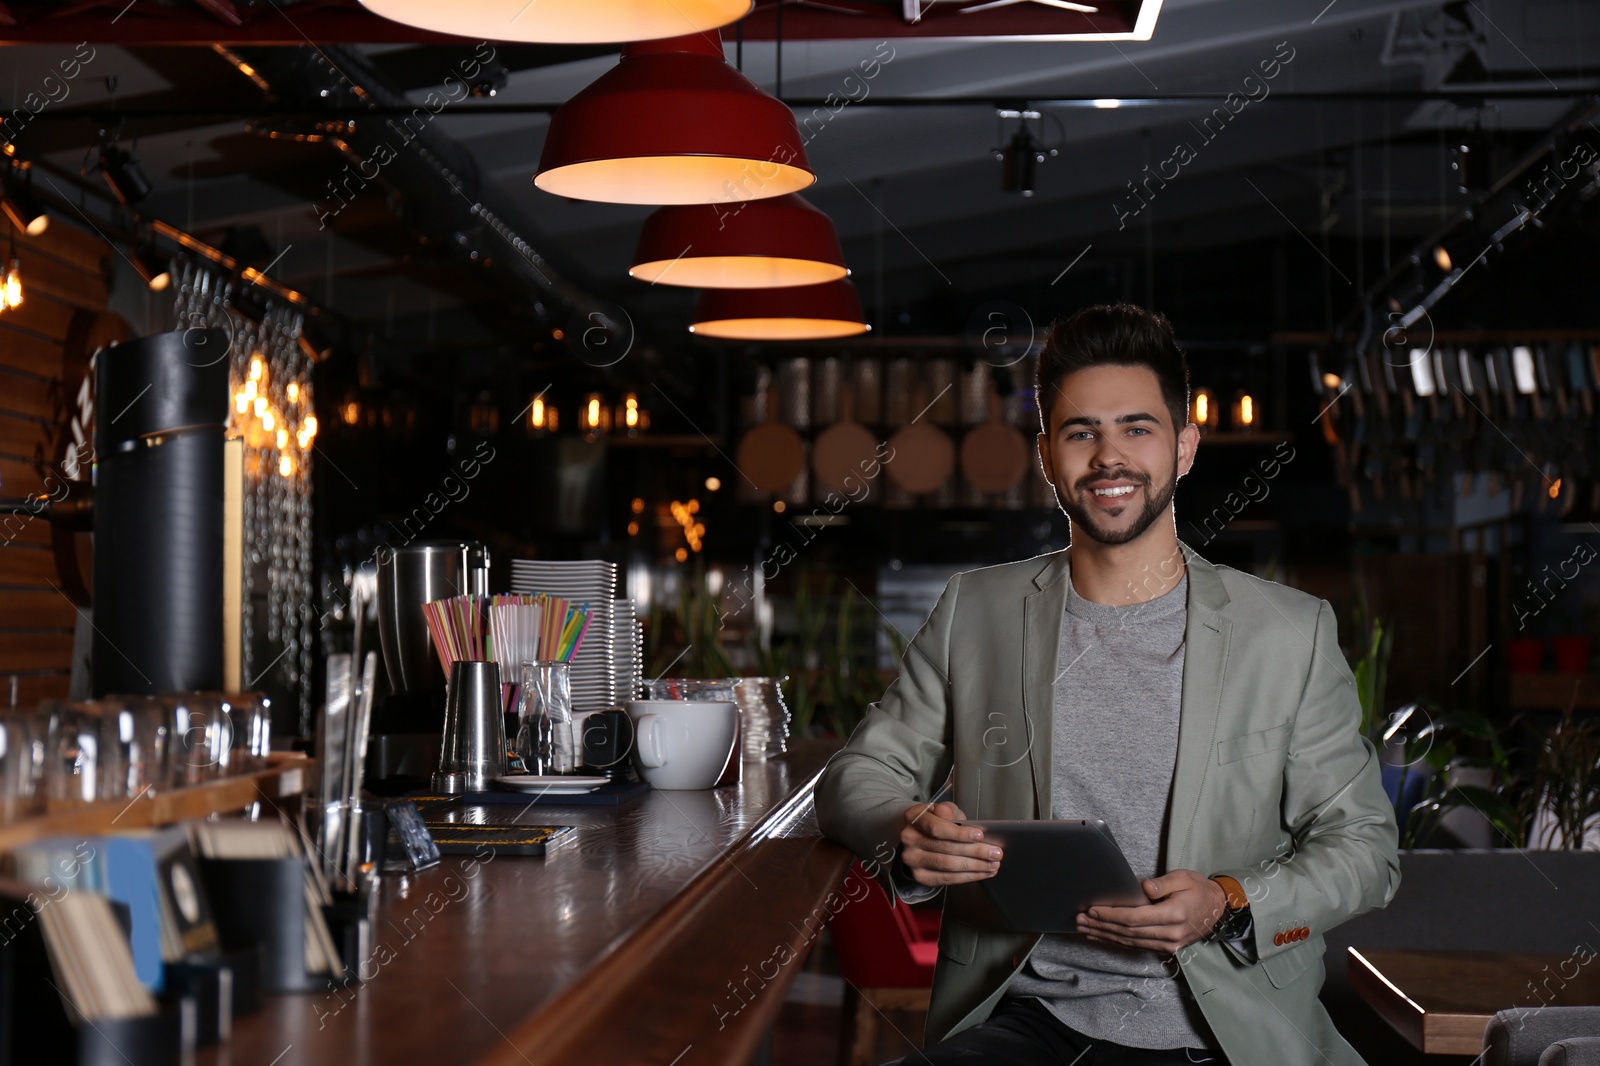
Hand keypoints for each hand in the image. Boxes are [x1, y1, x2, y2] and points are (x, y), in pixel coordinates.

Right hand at [898, 801, 1002, 886]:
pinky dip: (968, 877)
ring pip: (948, 865)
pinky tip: (982, 873)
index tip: (980, 835)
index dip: (959, 833)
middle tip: (997, 853)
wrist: (921, 837)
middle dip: (975, 852)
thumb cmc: (938, 821)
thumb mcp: (943, 810)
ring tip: (993, 865)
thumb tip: (949, 815)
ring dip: (975, 866)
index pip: (937, 828)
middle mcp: (908, 839)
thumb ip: (949, 811)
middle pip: (946, 848)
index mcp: (913, 817)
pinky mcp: (920, 876)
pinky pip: (947, 879)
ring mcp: (912, 860)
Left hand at [1075, 870, 1227, 953]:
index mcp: (1174, 915)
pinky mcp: (1166, 948)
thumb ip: (1162, 883)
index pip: (1135, 918)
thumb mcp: (1183, 878)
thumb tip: (1143, 887)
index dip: (1111, 915)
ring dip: (1105, 936)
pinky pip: (1137, 945)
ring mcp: (1168, 944)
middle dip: (1101, 926)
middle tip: (1079, 920)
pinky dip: (1117, 942)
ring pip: (1130, 941)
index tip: (1092, 910)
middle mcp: (1170, 934)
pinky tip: (1102, 937)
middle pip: (1128, 932)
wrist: (1218, 909)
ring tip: (1084, 929)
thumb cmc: (1199, 889)